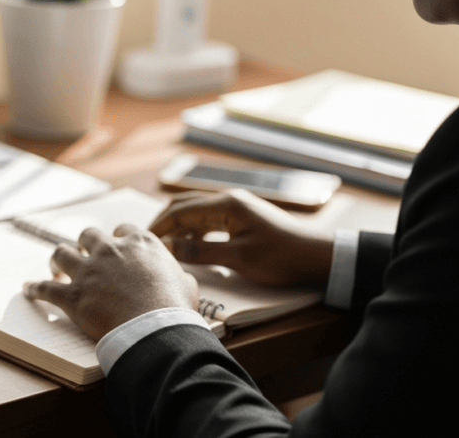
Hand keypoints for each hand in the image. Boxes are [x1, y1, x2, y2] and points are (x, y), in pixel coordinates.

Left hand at [23, 226, 197, 340]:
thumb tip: (177, 279)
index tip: (116, 245)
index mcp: (140, 243)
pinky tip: (28, 289)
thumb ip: (176, 274)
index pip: (122, 230)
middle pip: (88, 235)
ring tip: (55, 266)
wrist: (156, 329)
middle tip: (84, 253)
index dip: (117, 238)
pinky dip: (35, 288)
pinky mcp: (73, 296)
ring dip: (57, 259)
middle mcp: (110, 251)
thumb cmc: (176, 308)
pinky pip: (45, 288)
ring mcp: (88, 271)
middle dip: (85, 243)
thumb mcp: (187, 284)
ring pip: (61, 253)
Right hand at [150, 189, 333, 287]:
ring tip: (165, 247)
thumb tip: (170, 249)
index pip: (179, 210)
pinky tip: (191, 248)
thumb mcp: (239, 258)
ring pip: (195, 213)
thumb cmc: (281, 257)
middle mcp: (228, 200)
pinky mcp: (242, 218)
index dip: (158, 226)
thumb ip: (201, 252)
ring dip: (178, 227)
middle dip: (163, 222)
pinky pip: (208, 220)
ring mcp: (235, 208)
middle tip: (146, 242)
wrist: (317, 257)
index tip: (141, 241)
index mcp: (225, 204)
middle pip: (184, 206)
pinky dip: (194, 232)